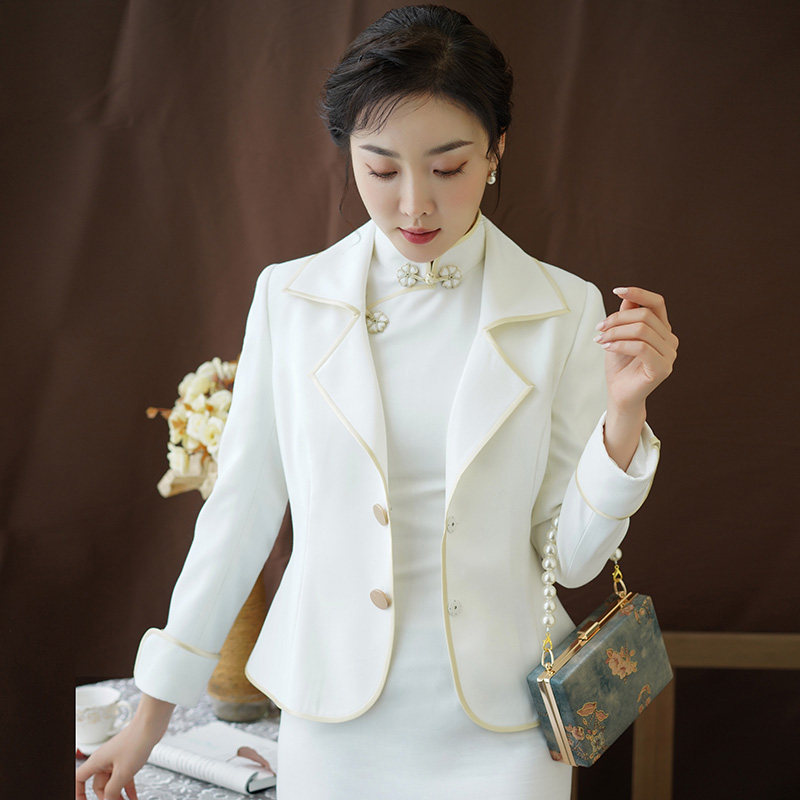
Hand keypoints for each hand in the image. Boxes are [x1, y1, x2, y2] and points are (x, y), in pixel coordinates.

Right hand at [76, 694, 173, 799]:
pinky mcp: (128, 758)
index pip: (80, 779)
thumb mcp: (123, 772)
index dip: (79, 792)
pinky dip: (128, 788)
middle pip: (99, 785)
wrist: (152, 724)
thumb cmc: (136, 741)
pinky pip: (125, 777)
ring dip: (118, 795)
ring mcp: (117, 759)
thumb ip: (112, 791)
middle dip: (106, 798)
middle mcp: (105, 760)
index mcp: (97, 761)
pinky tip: (133, 797)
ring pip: (113, 782)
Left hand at [594, 286, 678, 414]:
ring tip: (600, 340)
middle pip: (644, 315)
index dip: (638, 293)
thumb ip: (627, 316)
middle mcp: (670, 340)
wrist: (619, 393)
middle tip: (599, 329)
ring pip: (642, 330)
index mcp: (662, 329)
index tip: (617, 291)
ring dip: (615, 332)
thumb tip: (627, 296)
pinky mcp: (662, 368)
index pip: (657, 303)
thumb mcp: (619, 335)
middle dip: (617, 319)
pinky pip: (641, 347)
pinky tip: (606, 348)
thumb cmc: (619, 365)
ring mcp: (669, 355)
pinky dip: (620, 344)